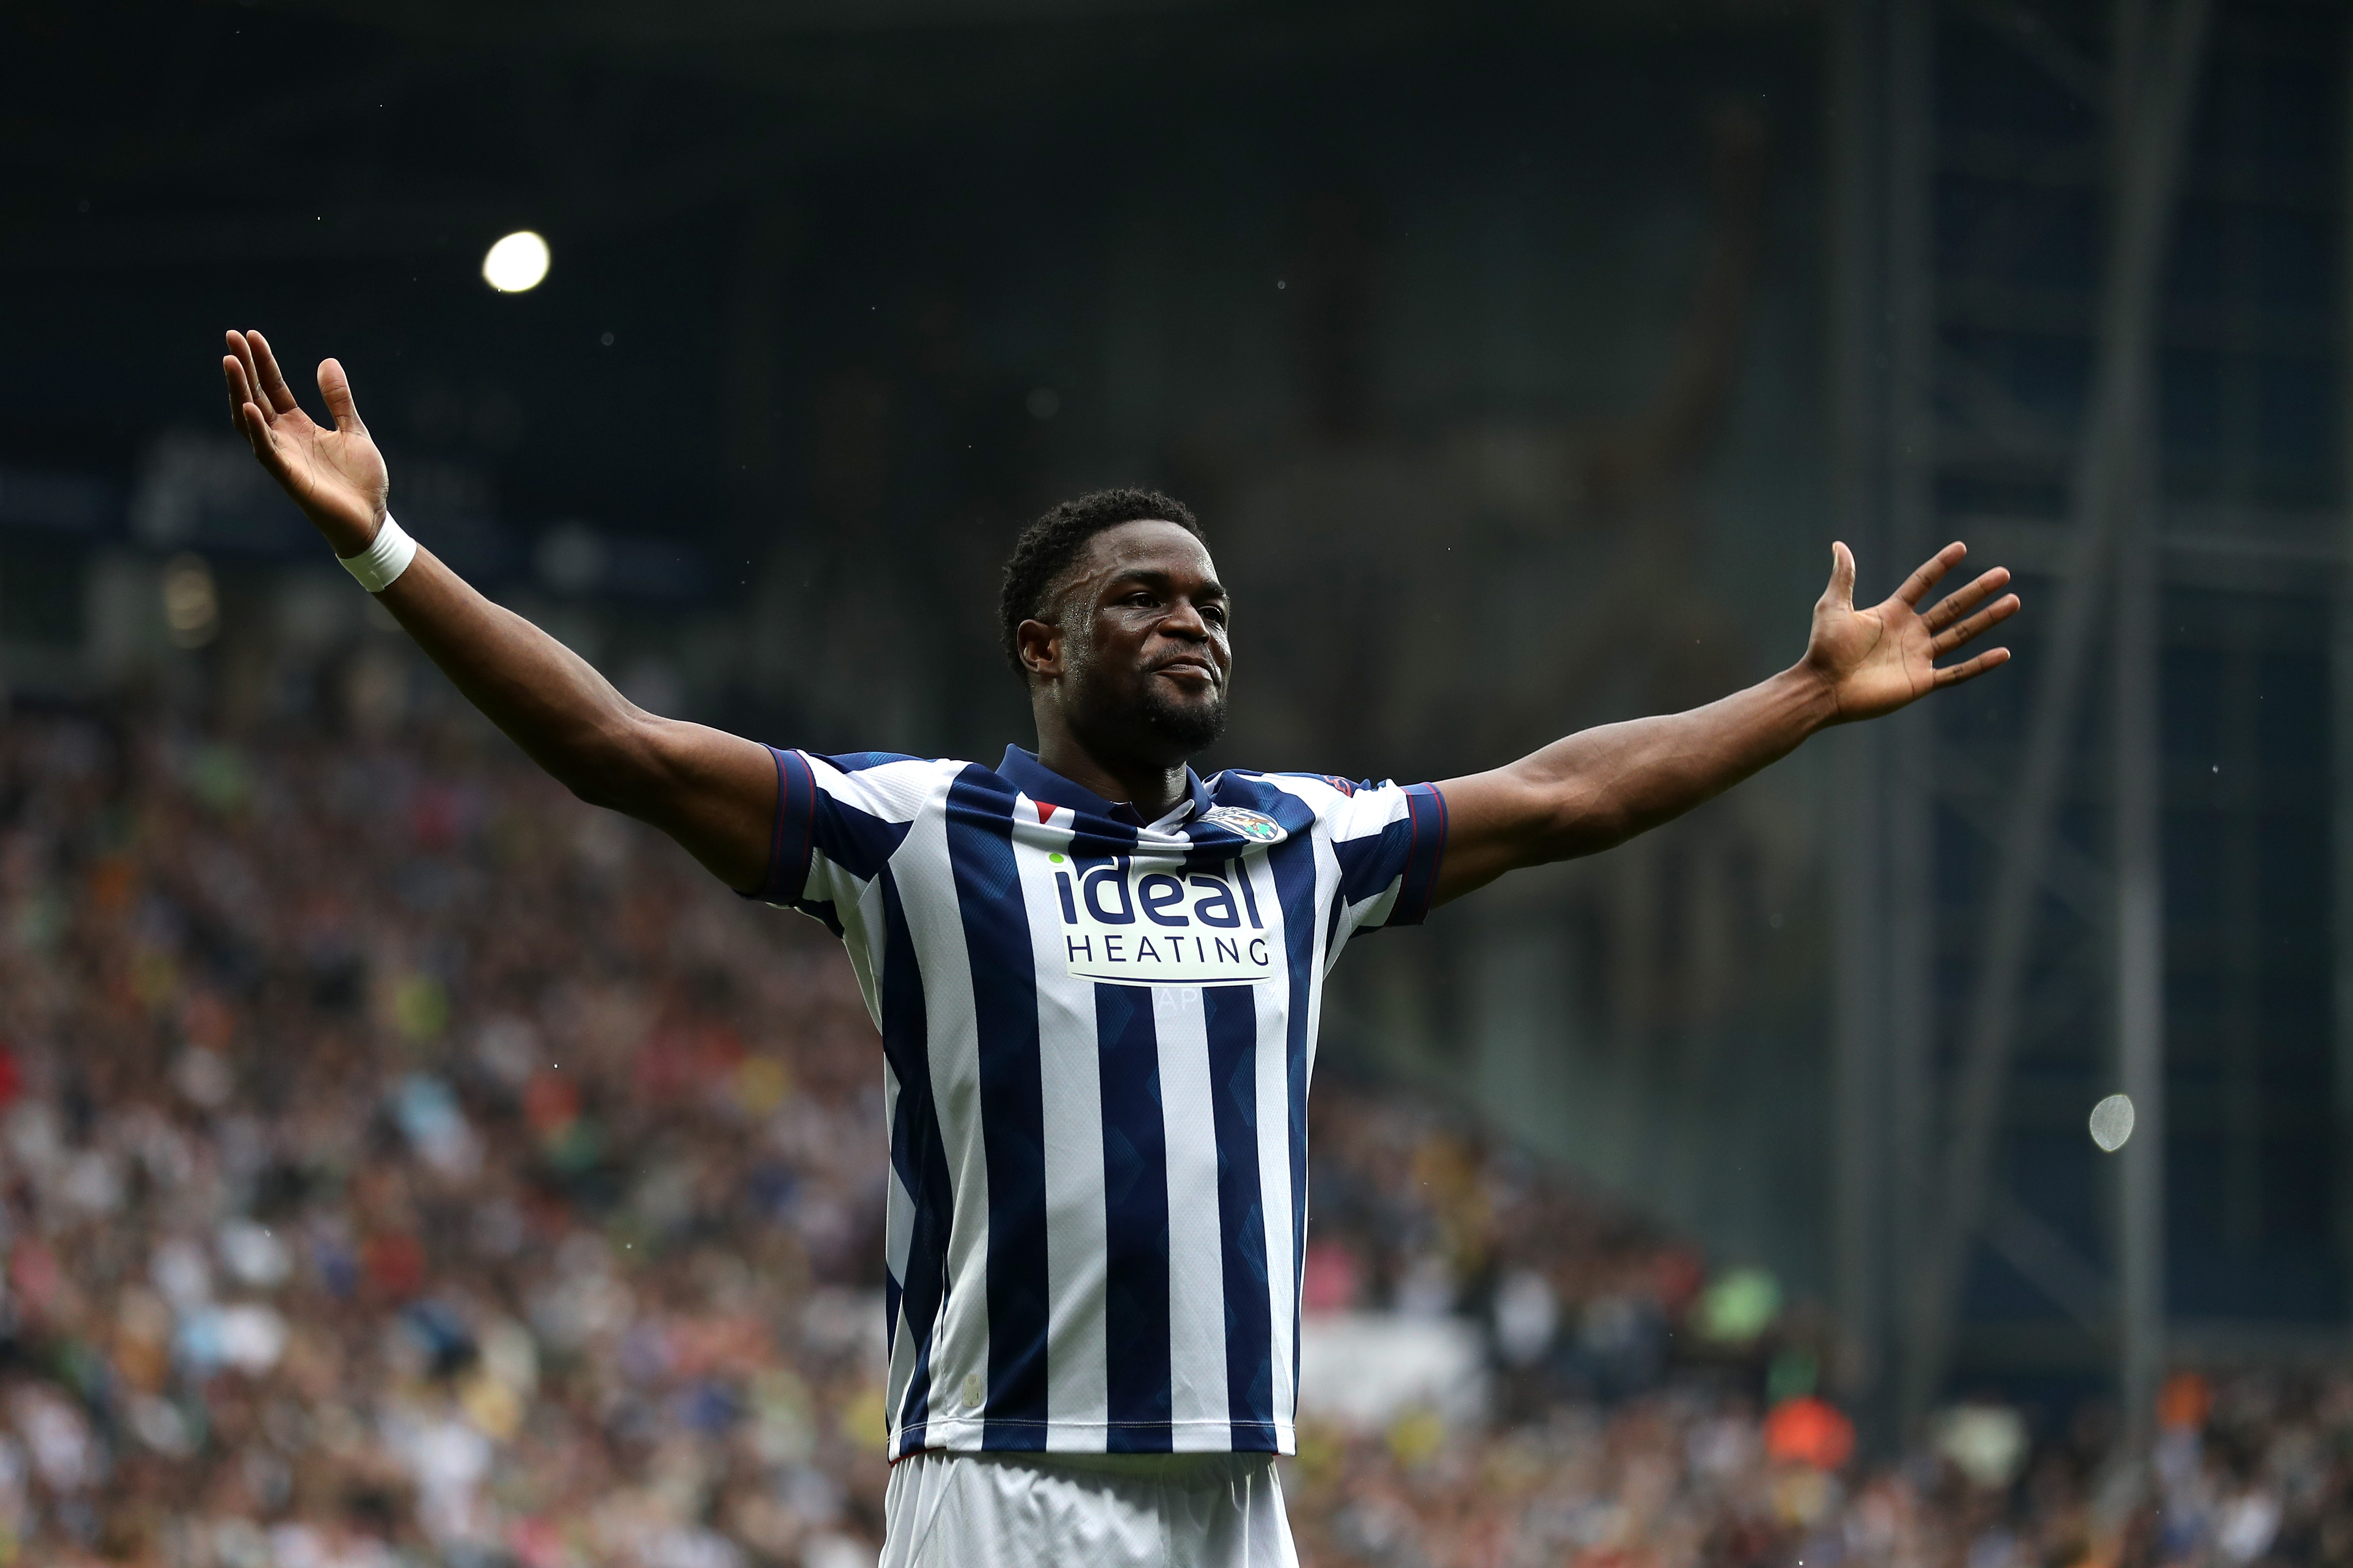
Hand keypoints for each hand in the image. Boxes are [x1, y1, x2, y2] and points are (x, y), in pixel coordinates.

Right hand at [222, 329, 388, 556]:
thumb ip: (339, 400)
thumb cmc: (361, 480)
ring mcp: (282, 457)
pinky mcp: (287, 477)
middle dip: (243, 368)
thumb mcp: (354, 430)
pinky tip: (248, 406)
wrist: (372, 519)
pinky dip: (256, 429)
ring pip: (250, 419)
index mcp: (298, 427)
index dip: (262, 362)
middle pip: (255, 396)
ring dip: (239, 390)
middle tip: (231, 336)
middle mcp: (283, 439)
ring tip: (230, 361)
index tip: (251, 335)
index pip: (273, 388)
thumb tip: (328, 361)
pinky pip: (265, 450)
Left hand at [1803, 541, 2017, 722]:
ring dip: (1988, 619)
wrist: (1822, 688)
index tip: (1961, 548)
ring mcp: (1918, 657)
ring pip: (1961, 634)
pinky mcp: (1921, 682)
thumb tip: (1839, 545)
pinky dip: (1980, 664)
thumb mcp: (1833, 607)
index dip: (1940, 566)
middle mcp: (1910, 633)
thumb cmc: (1824, 649)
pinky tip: (2004, 653)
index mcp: (1892, 613)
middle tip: (2003, 574)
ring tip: (2013, 602)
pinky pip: (1957, 673)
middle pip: (1951, 607)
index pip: (1922, 584)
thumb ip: (1843, 577)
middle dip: (1977, 591)